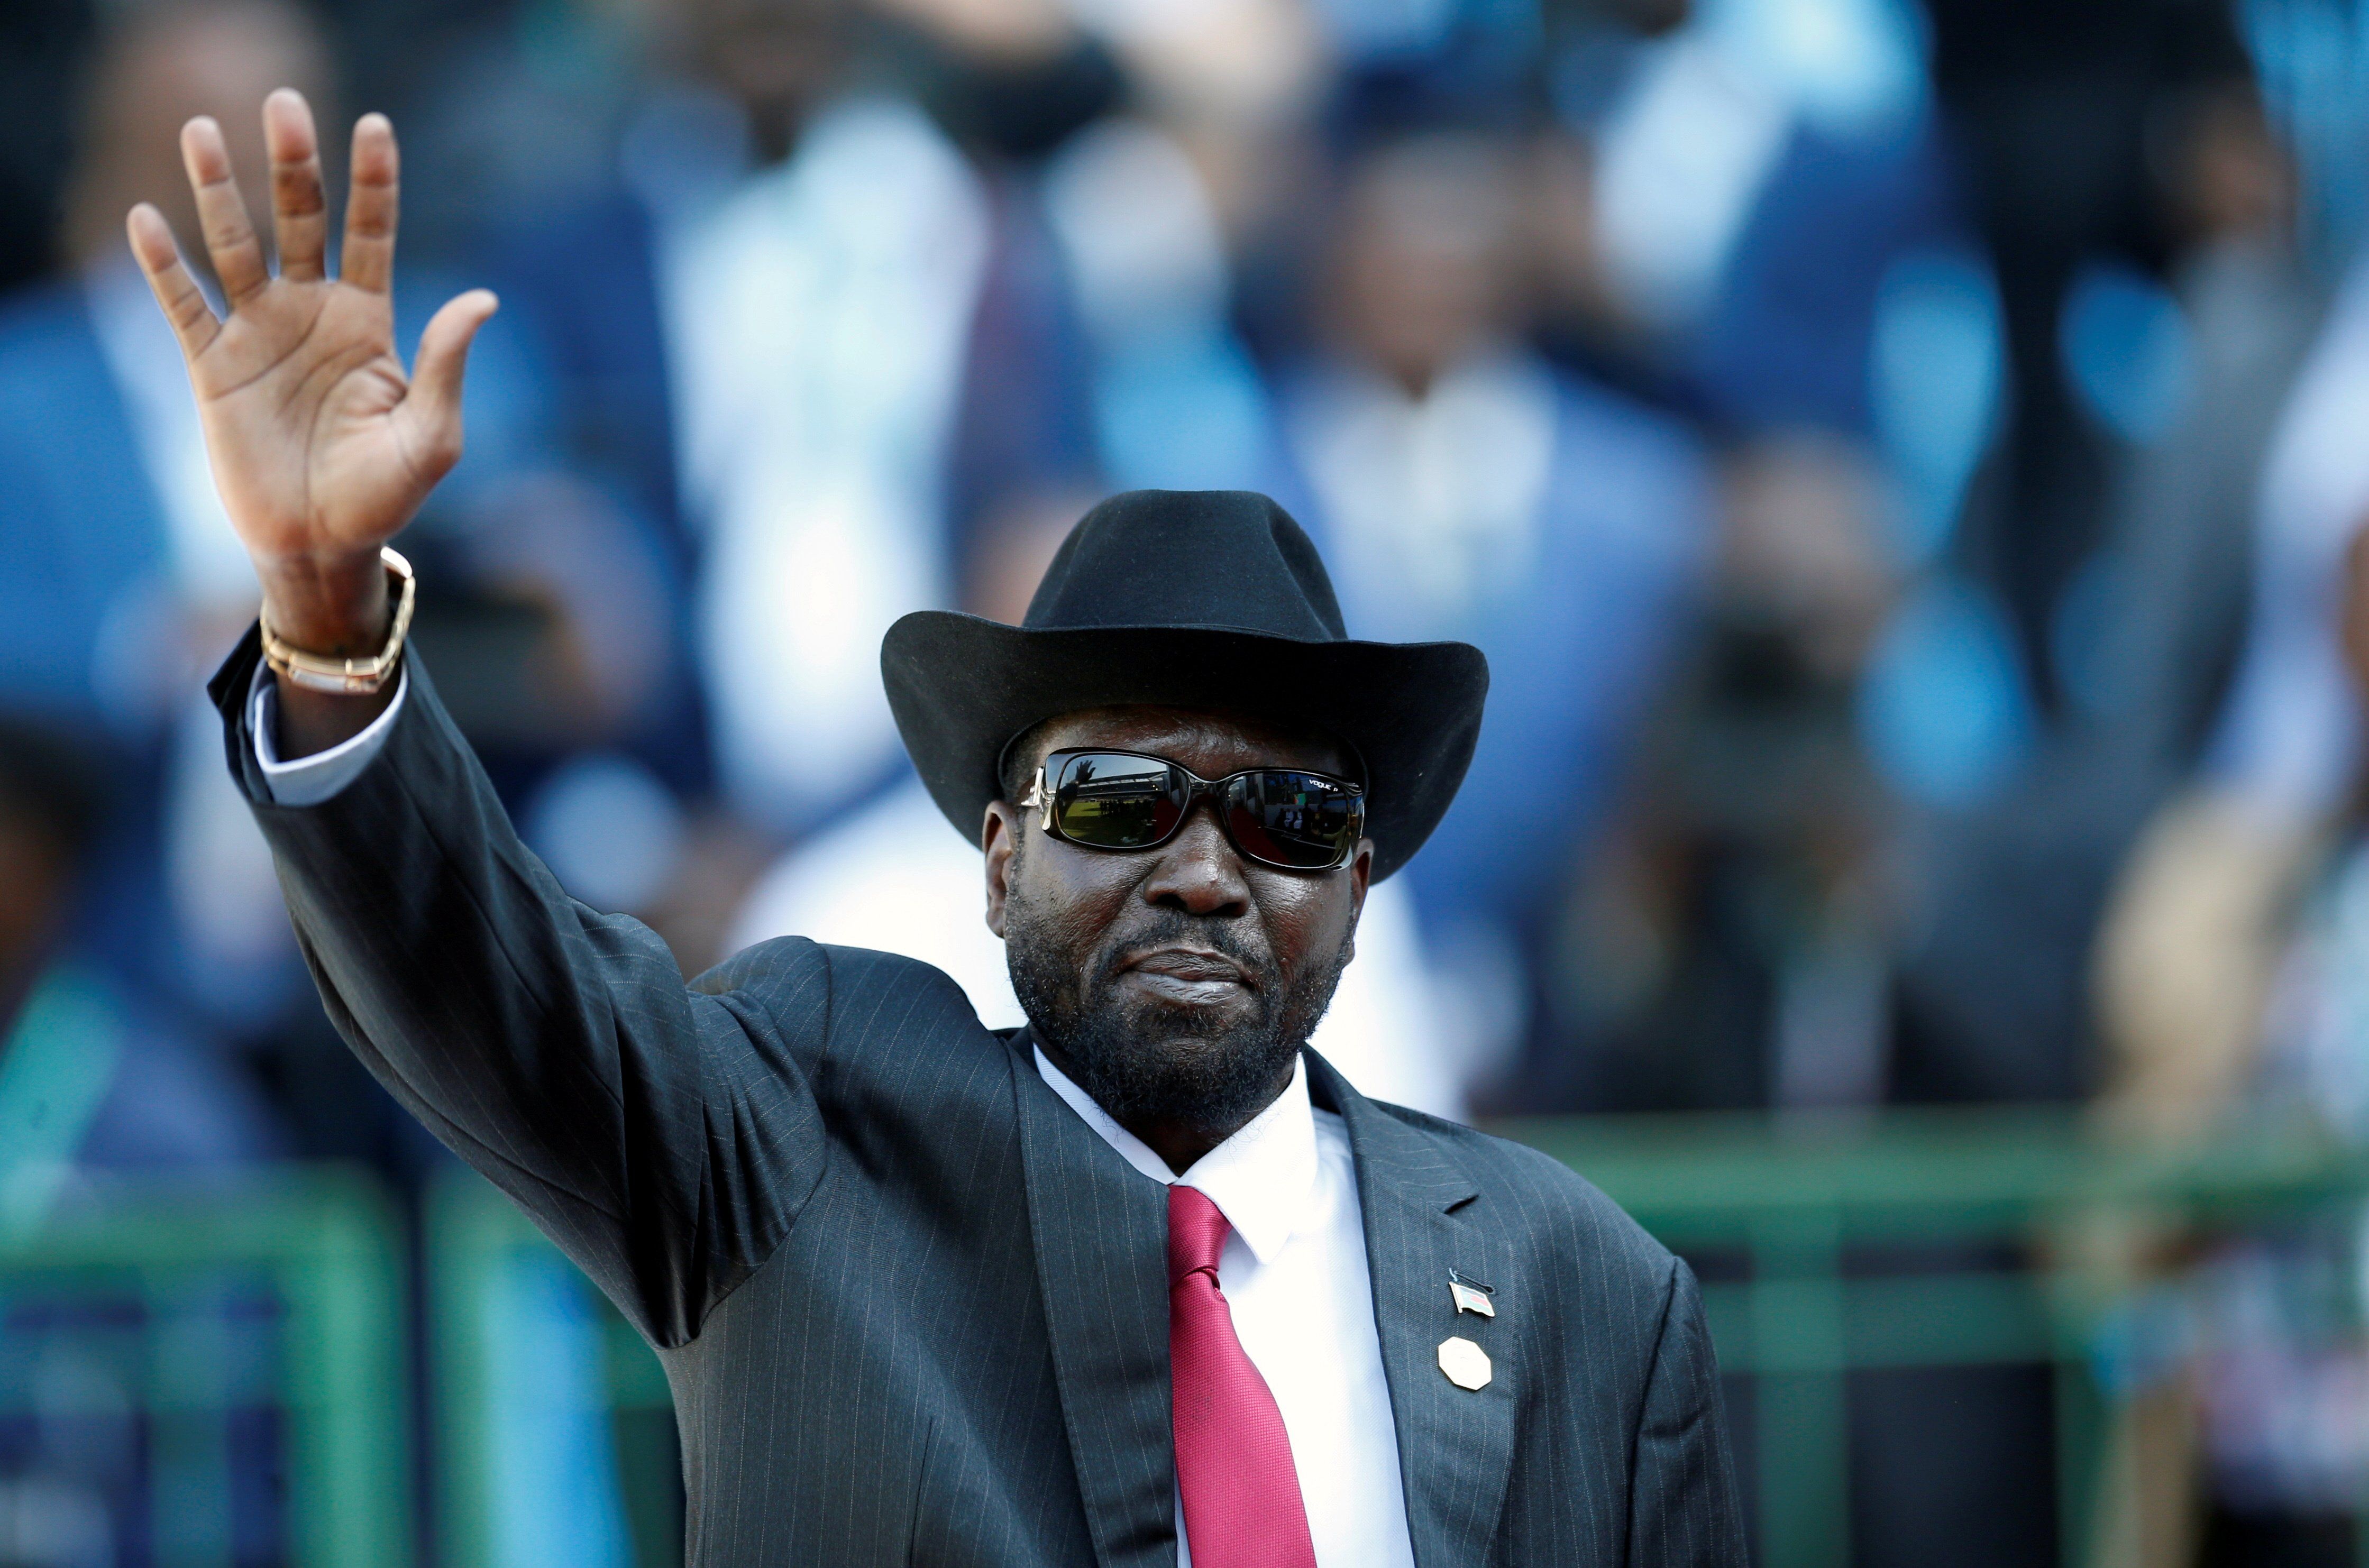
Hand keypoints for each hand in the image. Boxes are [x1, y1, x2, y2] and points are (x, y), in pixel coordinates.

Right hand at [126, 90, 495, 655]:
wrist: (323, 543)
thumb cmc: (385, 493)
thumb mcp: (432, 435)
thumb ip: (448, 364)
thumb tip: (482, 298)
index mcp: (369, 322)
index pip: (373, 233)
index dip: (373, 182)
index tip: (374, 126)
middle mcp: (312, 313)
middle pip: (301, 220)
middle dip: (293, 164)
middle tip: (283, 104)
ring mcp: (260, 334)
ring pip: (236, 246)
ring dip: (217, 191)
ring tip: (201, 132)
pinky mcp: (214, 366)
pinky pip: (185, 305)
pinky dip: (164, 265)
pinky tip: (148, 221)